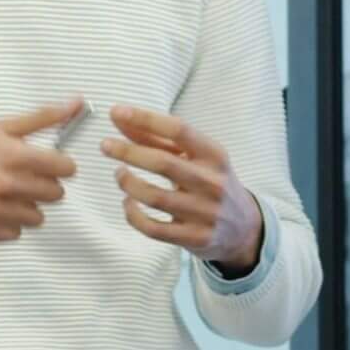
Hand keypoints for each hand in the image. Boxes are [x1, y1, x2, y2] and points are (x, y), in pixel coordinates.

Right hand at [0, 96, 83, 247]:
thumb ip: (42, 118)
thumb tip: (78, 102)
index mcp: (14, 156)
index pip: (66, 169)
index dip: (59, 166)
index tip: (47, 165)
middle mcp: (5, 185)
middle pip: (56, 195)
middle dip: (41, 187)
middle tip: (19, 179)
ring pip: (37, 217)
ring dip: (24, 208)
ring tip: (1, 195)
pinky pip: (14, 234)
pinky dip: (4, 224)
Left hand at [102, 105, 263, 271]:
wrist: (244, 228)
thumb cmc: (211, 183)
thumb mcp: (195, 157)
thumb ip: (157, 139)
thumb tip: (120, 118)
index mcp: (215, 156)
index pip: (179, 130)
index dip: (145, 119)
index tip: (117, 112)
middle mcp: (212, 183)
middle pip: (163, 163)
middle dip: (128, 152)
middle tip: (105, 146)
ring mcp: (204, 213)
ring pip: (154, 197)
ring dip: (128, 183)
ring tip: (119, 174)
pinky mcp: (194, 238)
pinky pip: (153, 228)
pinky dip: (133, 215)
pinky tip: (128, 203)